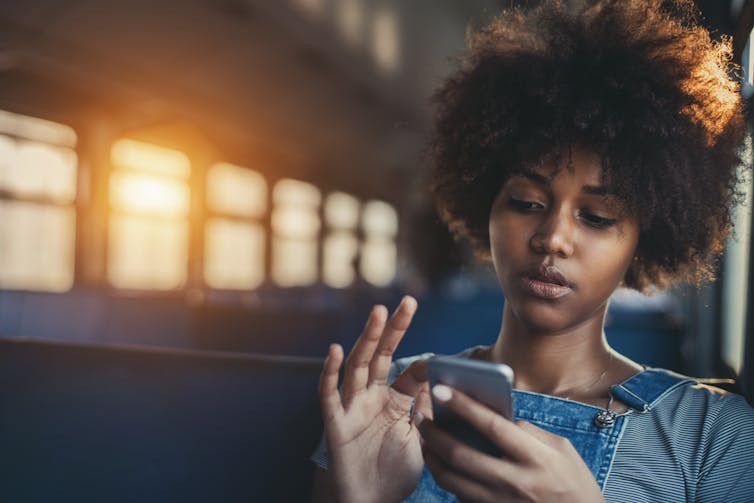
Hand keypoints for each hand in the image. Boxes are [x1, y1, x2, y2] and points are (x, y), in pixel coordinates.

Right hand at [318, 296, 431, 502]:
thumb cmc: (394, 473)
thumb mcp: (420, 439)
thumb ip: (426, 411)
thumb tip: (441, 383)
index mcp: (393, 401)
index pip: (408, 372)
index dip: (424, 364)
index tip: (442, 359)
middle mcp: (371, 397)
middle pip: (381, 356)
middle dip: (393, 329)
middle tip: (408, 302)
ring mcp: (352, 407)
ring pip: (358, 366)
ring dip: (367, 339)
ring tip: (379, 313)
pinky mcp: (335, 423)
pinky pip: (329, 394)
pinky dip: (330, 372)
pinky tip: (337, 350)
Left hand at [417, 385, 604, 502]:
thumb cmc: (575, 484)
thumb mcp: (561, 450)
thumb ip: (528, 432)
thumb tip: (497, 417)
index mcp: (535, 459)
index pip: (492, 426)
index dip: (463, 406)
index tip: (440, 388)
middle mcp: (515, 482)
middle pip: (462, 455)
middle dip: (435, 432)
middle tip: (420, 414)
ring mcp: (500, 502)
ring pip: (452, 479)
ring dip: (432, 456)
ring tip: (424, 437)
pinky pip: (459, 495)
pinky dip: (446, 476)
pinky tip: (439, 461)